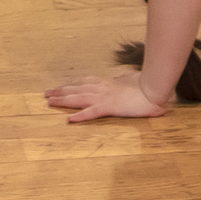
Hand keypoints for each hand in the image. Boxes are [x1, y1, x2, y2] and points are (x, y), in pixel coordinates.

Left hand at [43, 71, 170, 122]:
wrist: (154, 89)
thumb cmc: (146, 86)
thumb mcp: (131, 81)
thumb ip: (123, 81)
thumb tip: (120, 80)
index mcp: (107, 83)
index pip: (84, 82)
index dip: (71, 85)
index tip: (61, 86)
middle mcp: (102, 88)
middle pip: (76, 88)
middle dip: (61, 91)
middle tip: (47, 93)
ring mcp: (104, 97)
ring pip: (79, 98)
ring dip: (63, 100)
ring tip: (49, 102)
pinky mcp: (110, 107)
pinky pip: (91, 112)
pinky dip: (79, 115)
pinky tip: (68, 119)